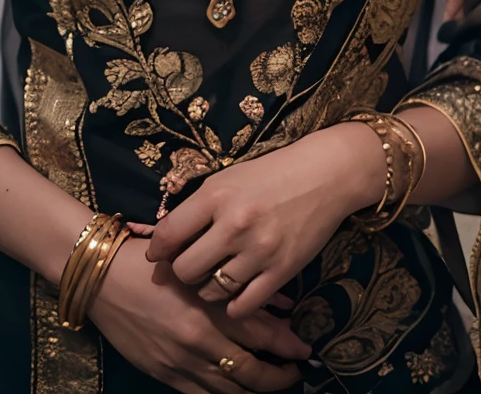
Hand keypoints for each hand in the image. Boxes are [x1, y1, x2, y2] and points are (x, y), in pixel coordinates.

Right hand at [90, 237, 311, 392]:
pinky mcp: (163, 376)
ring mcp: (179, 363)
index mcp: (206, 309)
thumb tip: (280, 300)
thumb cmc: (150, 263)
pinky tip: (236, 392)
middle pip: (249, 372)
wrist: (101, 279)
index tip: (304, 350)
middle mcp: (197, 342)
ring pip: (228, 391)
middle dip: (277, 376)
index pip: (259, 336)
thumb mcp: (195, 267)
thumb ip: (237, 286)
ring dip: (255, 391)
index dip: (286, 346)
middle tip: (295, 372)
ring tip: (272, 384)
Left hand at [147, 121, 385, 317]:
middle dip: (182, 272)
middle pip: (187, 270)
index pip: (169, 234)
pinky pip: (245, 305)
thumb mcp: (228, 178)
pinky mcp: (282, 270)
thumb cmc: (270, 173)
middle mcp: (234, 225)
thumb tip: (165, 236)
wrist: (323, 176)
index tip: (156, 256)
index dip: (157, 250)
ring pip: (213, 291)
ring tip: (213, 279)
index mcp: (216, 196)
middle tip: (190, 268)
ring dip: (208, 289)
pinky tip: (235, 296)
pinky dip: (234, 306)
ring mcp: (258, 250)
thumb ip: (198, 206)